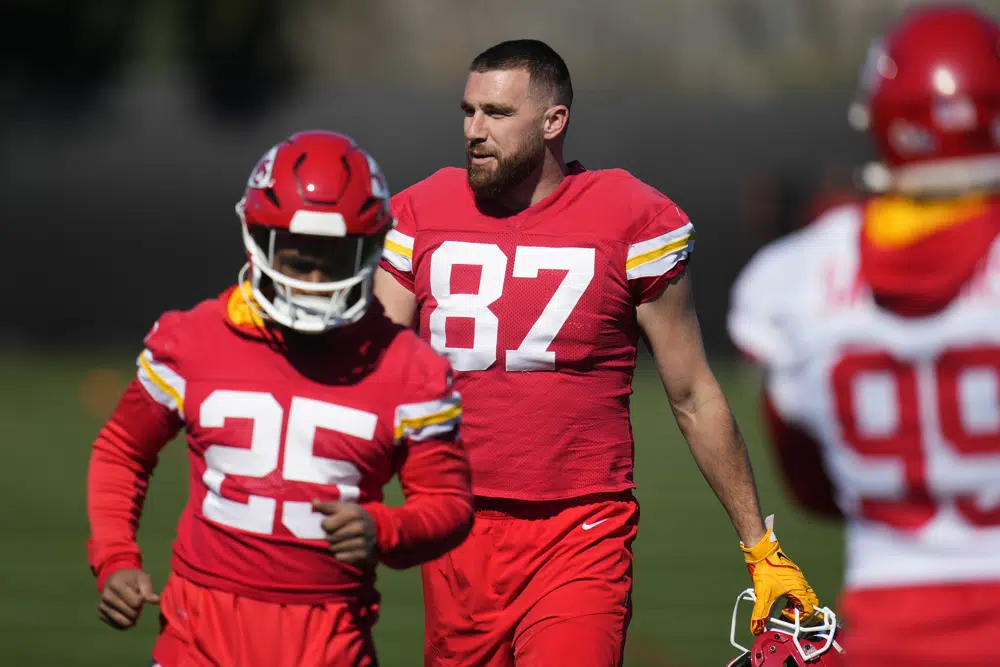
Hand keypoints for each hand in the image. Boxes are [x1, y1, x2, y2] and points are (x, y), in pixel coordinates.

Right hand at [98, 568, 159, 629]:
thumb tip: (156, 601)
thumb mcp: (142, 578)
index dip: (142, 601)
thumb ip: (149, 589)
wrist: (116, 579)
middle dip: (138, 610)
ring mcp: (102, 606)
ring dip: (133, 619)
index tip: (141, 595)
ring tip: (134, 610)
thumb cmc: (132, 579)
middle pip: (130, 613)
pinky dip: (126, 623)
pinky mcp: (100, 614)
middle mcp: (106, 596)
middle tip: (138, 603)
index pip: (135, 602)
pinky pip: (117, 626)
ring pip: (123, 622)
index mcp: (116, 584)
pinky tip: (128, 616)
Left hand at [312, 499, 376, 565]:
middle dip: (328, 537)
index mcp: (354, 513)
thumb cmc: (354, 516)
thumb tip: (314, 502)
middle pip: (331, 538)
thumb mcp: (343, 507)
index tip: (328, 523)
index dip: (324, 524)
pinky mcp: (364, 553)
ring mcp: (363, 541)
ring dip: (333, 546)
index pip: (327, 525)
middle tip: (333, 534)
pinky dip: (339, 555)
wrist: (377, 527)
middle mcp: (360, 527)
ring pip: (335, 548)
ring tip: (338, 541)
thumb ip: (327, 506)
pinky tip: (344, 549)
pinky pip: (342, 557)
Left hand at [741, 515, 818, 634]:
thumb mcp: (762, 593)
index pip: (809, 610)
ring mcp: (798, 577)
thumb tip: (756, 628)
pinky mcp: (792, 573)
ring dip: (797, 603)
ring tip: (783, 606)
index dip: (798, 617)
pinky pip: (799, 587)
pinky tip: (780, 595)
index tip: (784, 614)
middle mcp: (802, 583)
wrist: (761, 549)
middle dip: (802, 612)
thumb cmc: (765, 569)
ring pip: (805, 595)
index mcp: (799, 589)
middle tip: (789, 615)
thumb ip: (761, 613)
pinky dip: (793, 595)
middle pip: (812, 603)